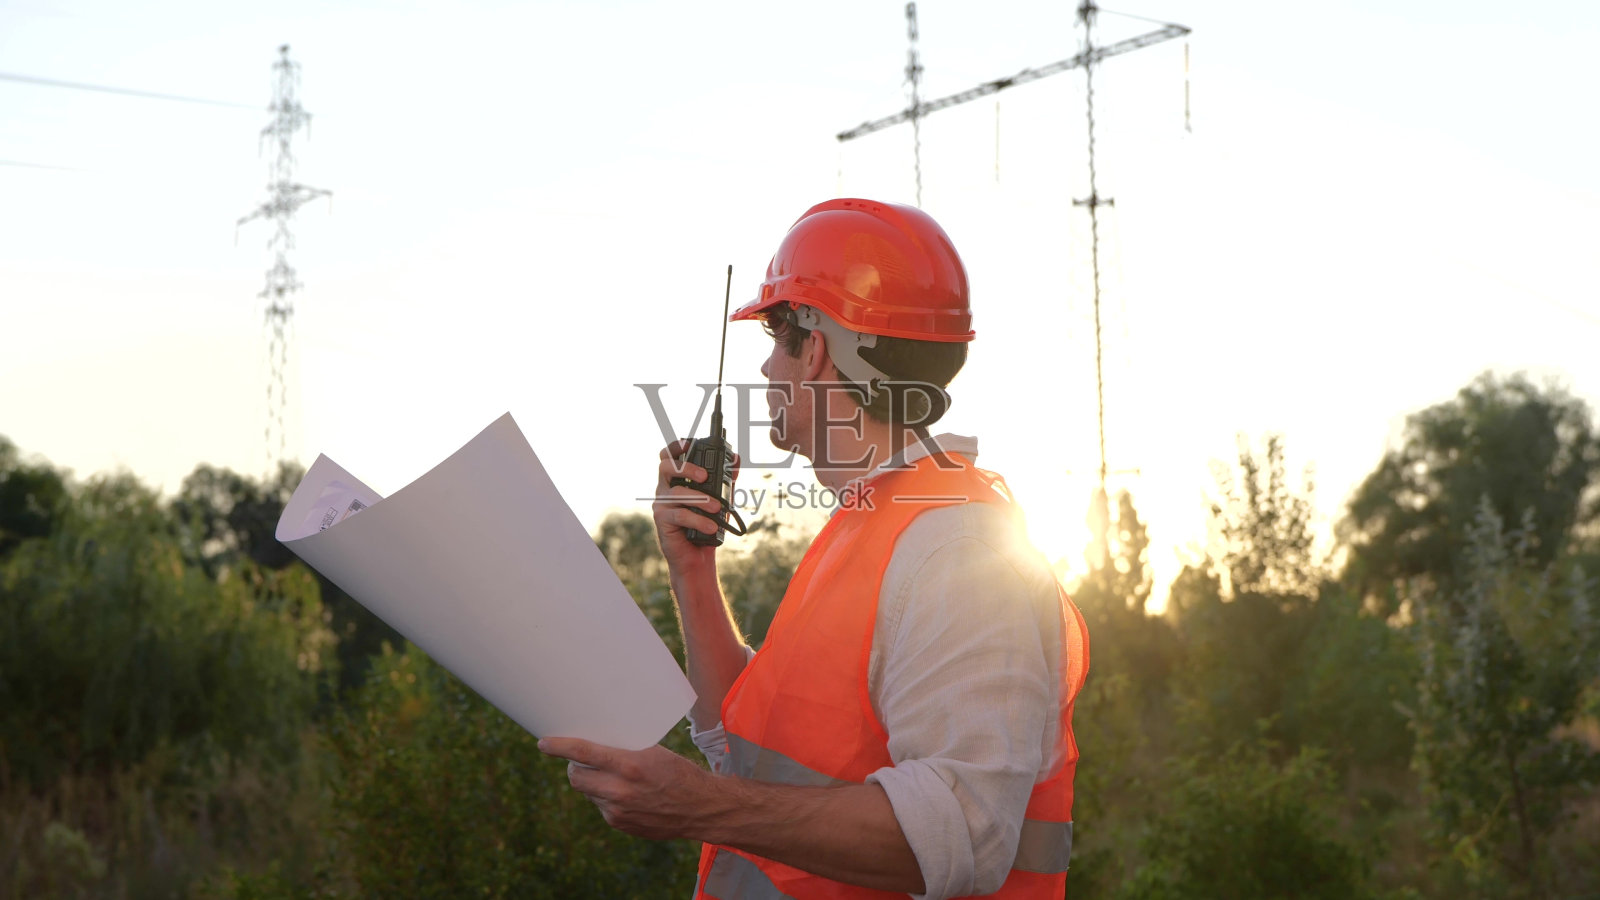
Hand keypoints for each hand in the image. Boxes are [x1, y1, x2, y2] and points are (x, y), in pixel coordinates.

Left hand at [538, 737, 716, 840]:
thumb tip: (596, 743)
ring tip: (612, 777)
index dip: (559, 747)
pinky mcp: (619, 824)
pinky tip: (626, 794)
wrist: (700, 808)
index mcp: (629, 764)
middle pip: (576, 778)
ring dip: (593, 783)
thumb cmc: (679, 773)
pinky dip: (606, 798)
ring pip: (588, 793)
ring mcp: (617, 811)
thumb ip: (623, 750)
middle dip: (574, 768)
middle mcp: (619, 790)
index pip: (582, 753)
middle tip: (580, 761)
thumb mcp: (653, 752)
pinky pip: (601, 807)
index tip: (544, 743)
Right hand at [653, 440, 739, 569]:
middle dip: (686, 468)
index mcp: (676, 480)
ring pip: (677, 493)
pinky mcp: (663, 521)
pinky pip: (680, 515)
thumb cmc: (707, 523)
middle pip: (666, 467)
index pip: (669, 457)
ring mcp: (661, 504)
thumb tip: (736, 459)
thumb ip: (727, 478)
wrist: (698, 556)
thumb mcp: (721, 498)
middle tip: (705, 476)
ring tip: (717, 508)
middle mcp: (665, 489)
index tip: (690, 444)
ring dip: (701, 499)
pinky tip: (710, 526)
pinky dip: (698, 519)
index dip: (676, 447)